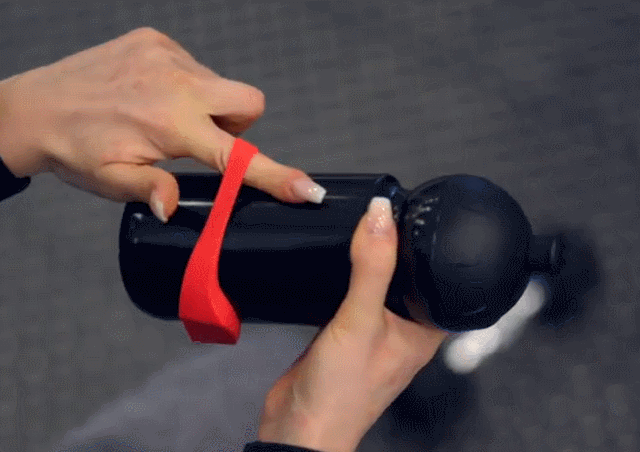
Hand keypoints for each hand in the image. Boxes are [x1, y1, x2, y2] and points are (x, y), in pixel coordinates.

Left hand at [0, 27, 325, 220]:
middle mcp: (177, 84)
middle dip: (240, 125)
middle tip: (203, 140)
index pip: (238, 155)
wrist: (34, 108)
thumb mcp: (113, 182)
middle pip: (251, 102)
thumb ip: (152, 191)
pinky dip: (187, 85)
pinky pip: (196, 66)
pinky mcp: (156, 41)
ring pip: (222, 85)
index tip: (306, 189)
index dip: (276, 176)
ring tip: (167, 117)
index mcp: (171, 126)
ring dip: (209, 105)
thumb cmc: (74, 148)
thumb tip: (174, 206)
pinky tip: (154, 95)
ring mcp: (167, 56)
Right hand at [257, 197, 449, 451]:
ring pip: (378, 288)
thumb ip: (371, 266)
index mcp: (423, 332)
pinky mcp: (344, 335)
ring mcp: (373, 333)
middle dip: (400, 251)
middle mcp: (403, 331)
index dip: (440, 251)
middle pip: (409, 280)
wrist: (298, 426)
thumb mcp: (360, 320)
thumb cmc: (341, 393)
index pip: (445, 282)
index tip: (427, 219)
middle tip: (390, 218)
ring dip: (372, 264)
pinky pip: (350, 298)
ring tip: (364, 236)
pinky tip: (336, 267)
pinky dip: (345, 280)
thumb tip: (381, 216)